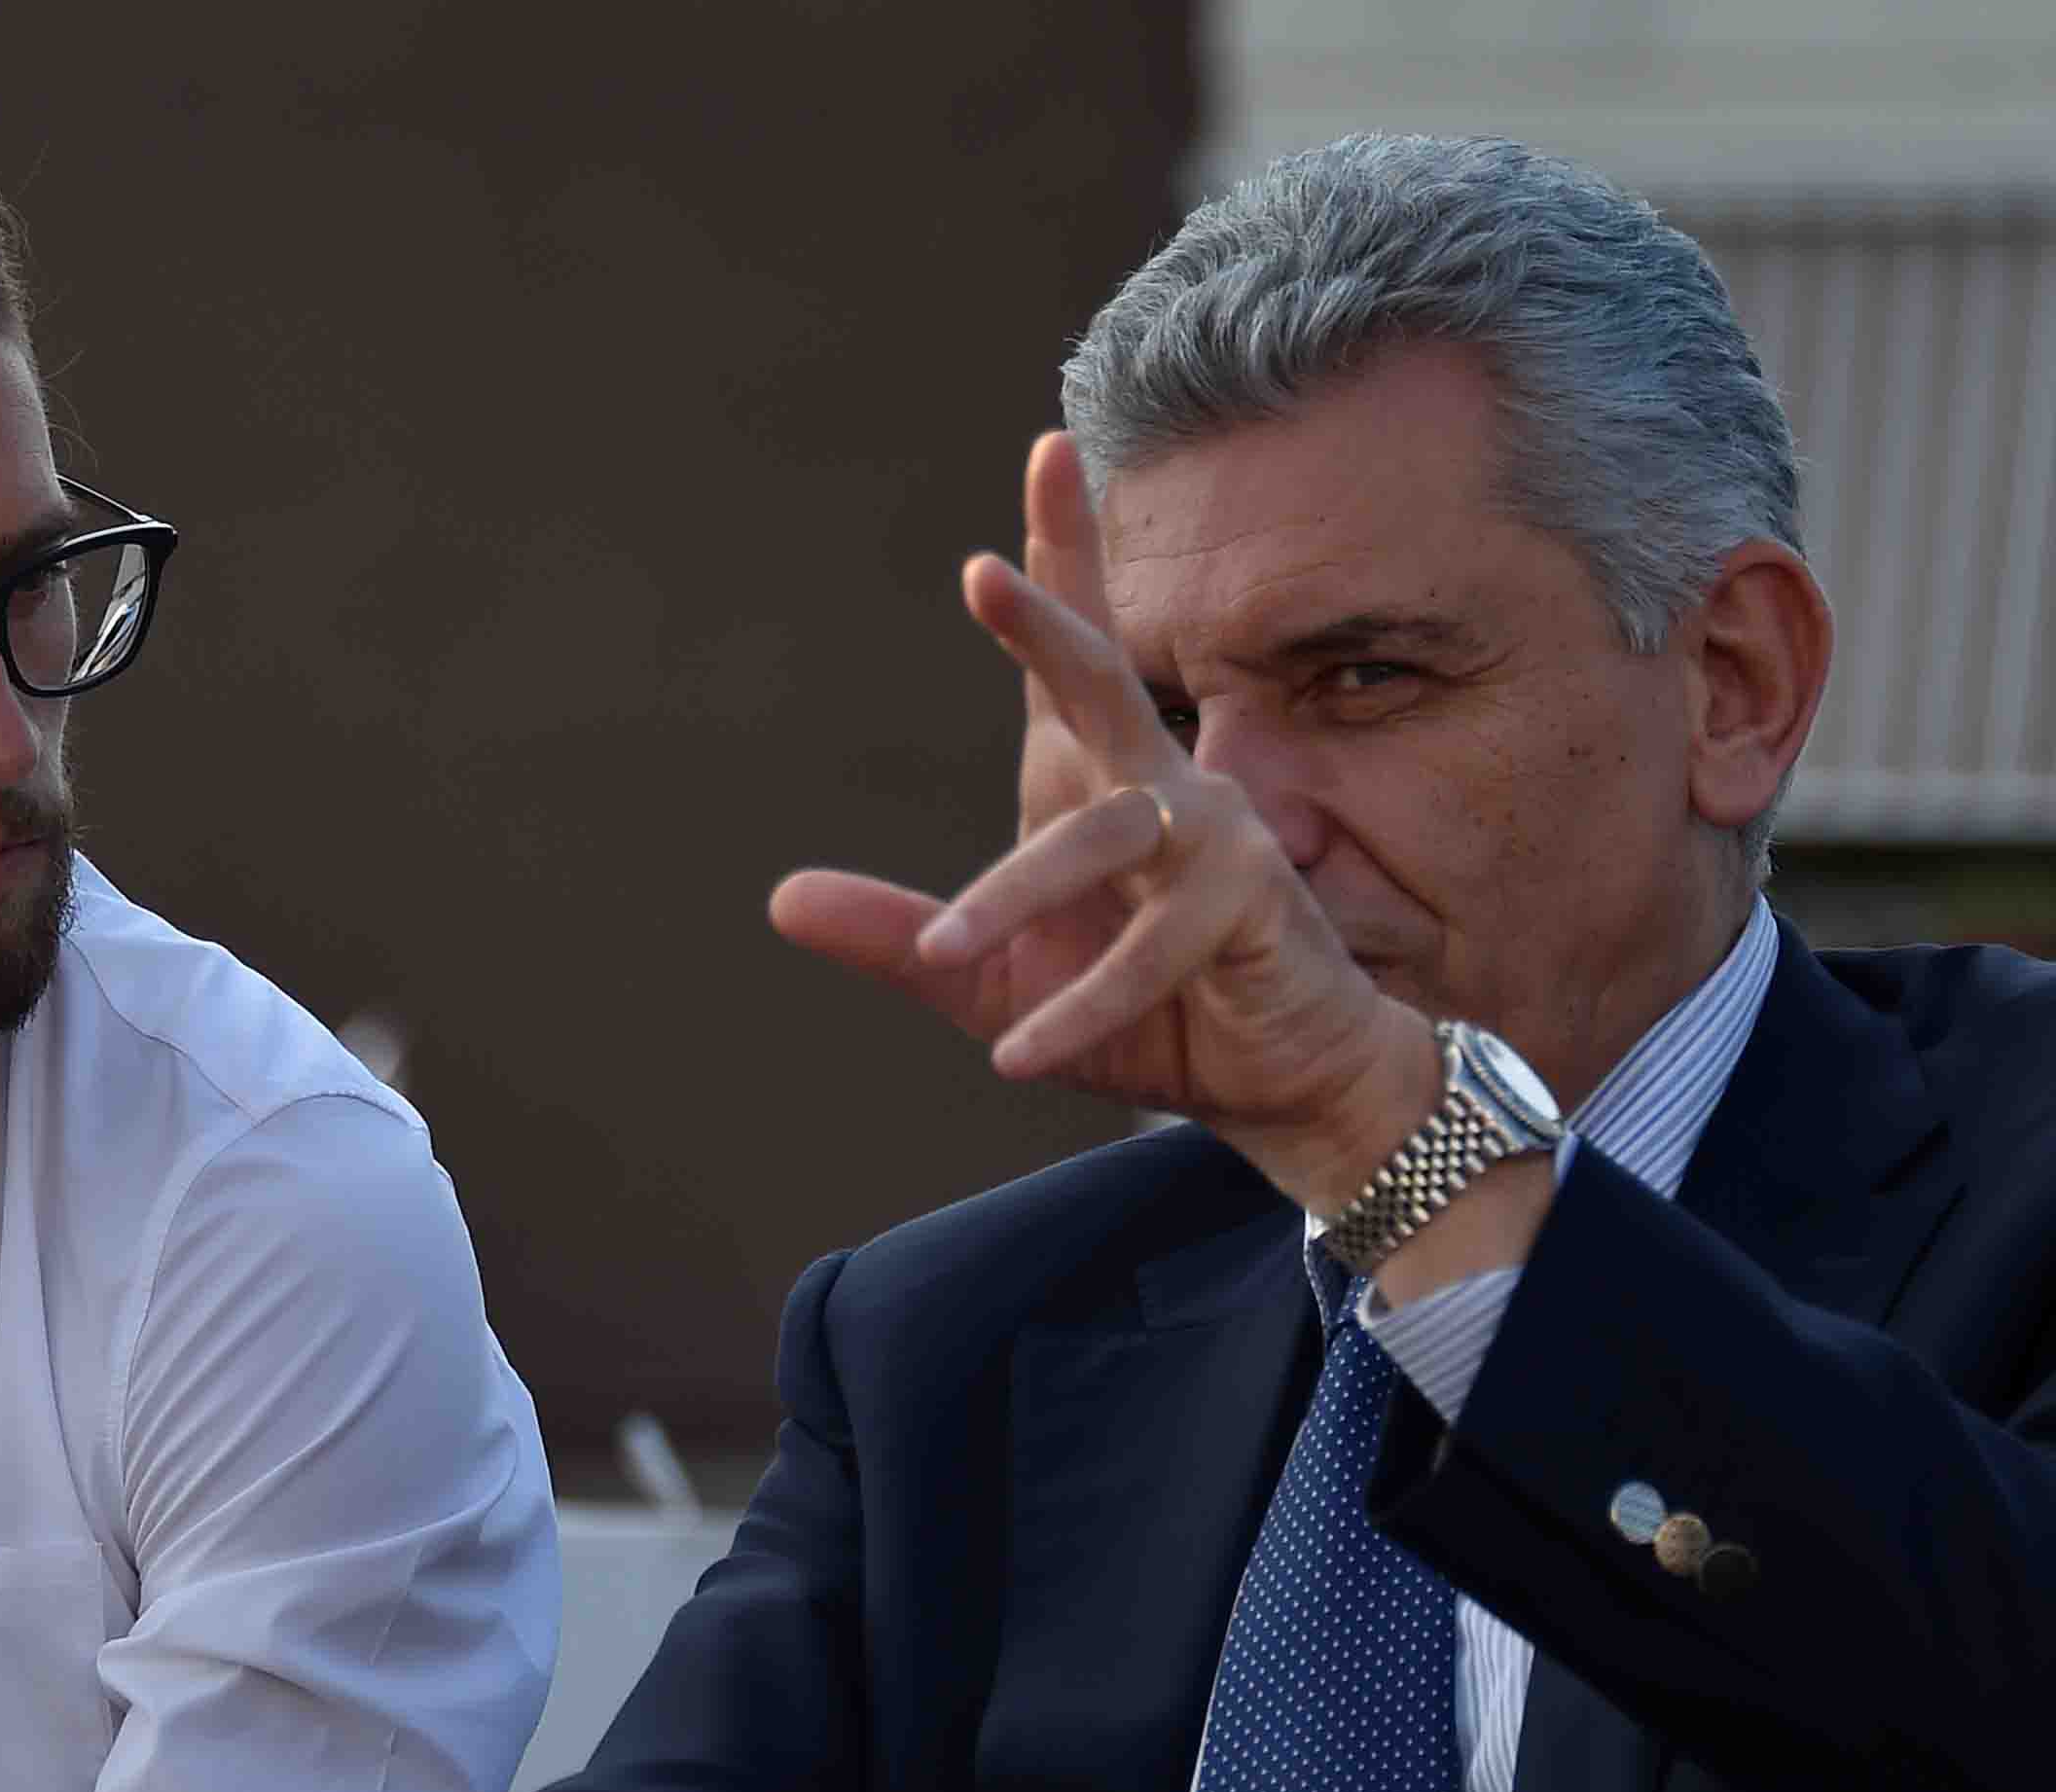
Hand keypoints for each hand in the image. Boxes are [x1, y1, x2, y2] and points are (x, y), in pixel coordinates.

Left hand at [770, 432, 1436, 1209]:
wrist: (1274, 1078)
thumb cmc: (1146, 1010)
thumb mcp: (992, 982)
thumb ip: (898, 940)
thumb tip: (781, 898)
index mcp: (1095, 780)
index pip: (1069, 659)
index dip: (1056, 560)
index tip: (1048, 447)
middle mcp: (1157, 786)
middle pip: (1102, 681)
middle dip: (1049, 623)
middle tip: (982, 574)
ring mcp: (1213, 838)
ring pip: (1104, 838)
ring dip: (1016, 894)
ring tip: (947, 952)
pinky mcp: (1249, 908)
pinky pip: (1151, 952)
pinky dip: (1083, 1008)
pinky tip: (1022, 1059)